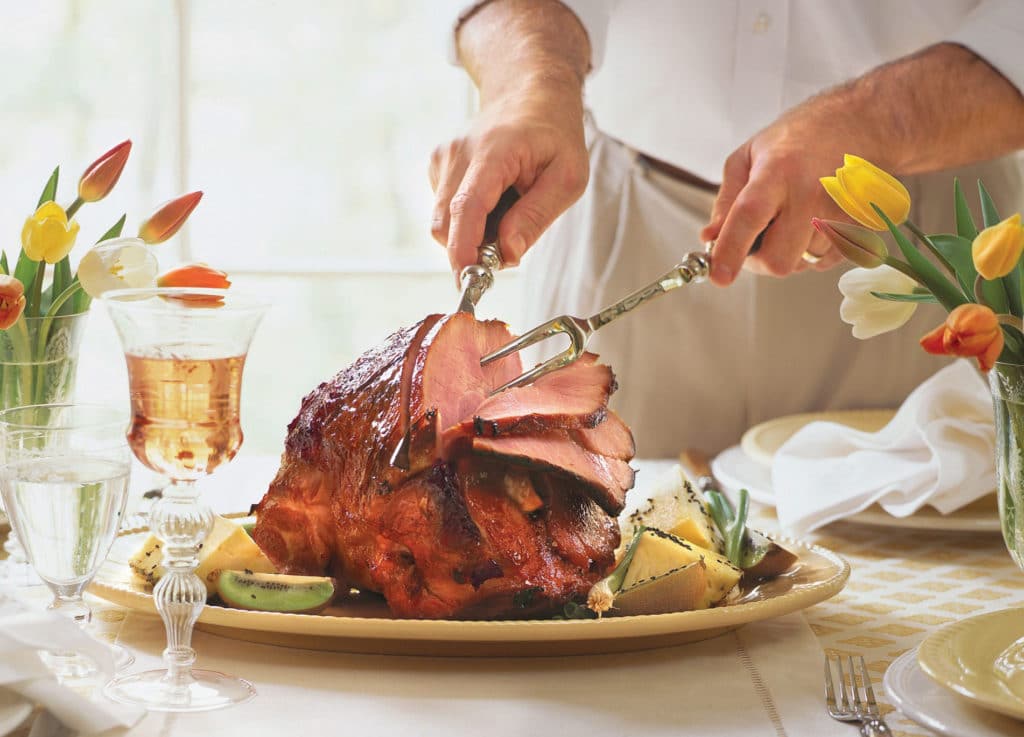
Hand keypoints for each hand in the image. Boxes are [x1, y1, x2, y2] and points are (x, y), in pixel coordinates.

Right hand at [429, 82, 588, 275]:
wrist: (530, 93)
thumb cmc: (554, 133)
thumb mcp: (568, 177)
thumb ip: (536, 217)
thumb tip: (507, 254)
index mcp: (493, 152)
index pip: (467, 208)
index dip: (463, 249)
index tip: (468, 280)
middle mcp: (458, 153)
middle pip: (446, 223)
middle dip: (471, 249)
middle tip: (510, 247)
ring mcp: (443, 157)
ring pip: (444, 221)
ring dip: (473, 233)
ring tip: (509, 210)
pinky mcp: (437, 165)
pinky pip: (446, 210)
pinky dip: (469, 219)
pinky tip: (494, 199)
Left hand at [700, 103, 876, 285]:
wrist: (862, 123)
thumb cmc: (801, 138)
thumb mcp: (749, 156)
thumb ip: (726, 201)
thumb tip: (711, 238)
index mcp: (779, 171)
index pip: (749, 216)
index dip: (730, 250)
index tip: (718, 275)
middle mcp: (813, 194)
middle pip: (778, 260)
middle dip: (759, 259)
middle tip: (757, 237)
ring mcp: (840, 213)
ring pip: (800, 264)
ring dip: (787, 251)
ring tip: (794, 214)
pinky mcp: (860, 228)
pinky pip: (823, 262)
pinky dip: (810, 250)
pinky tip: (814, 219)